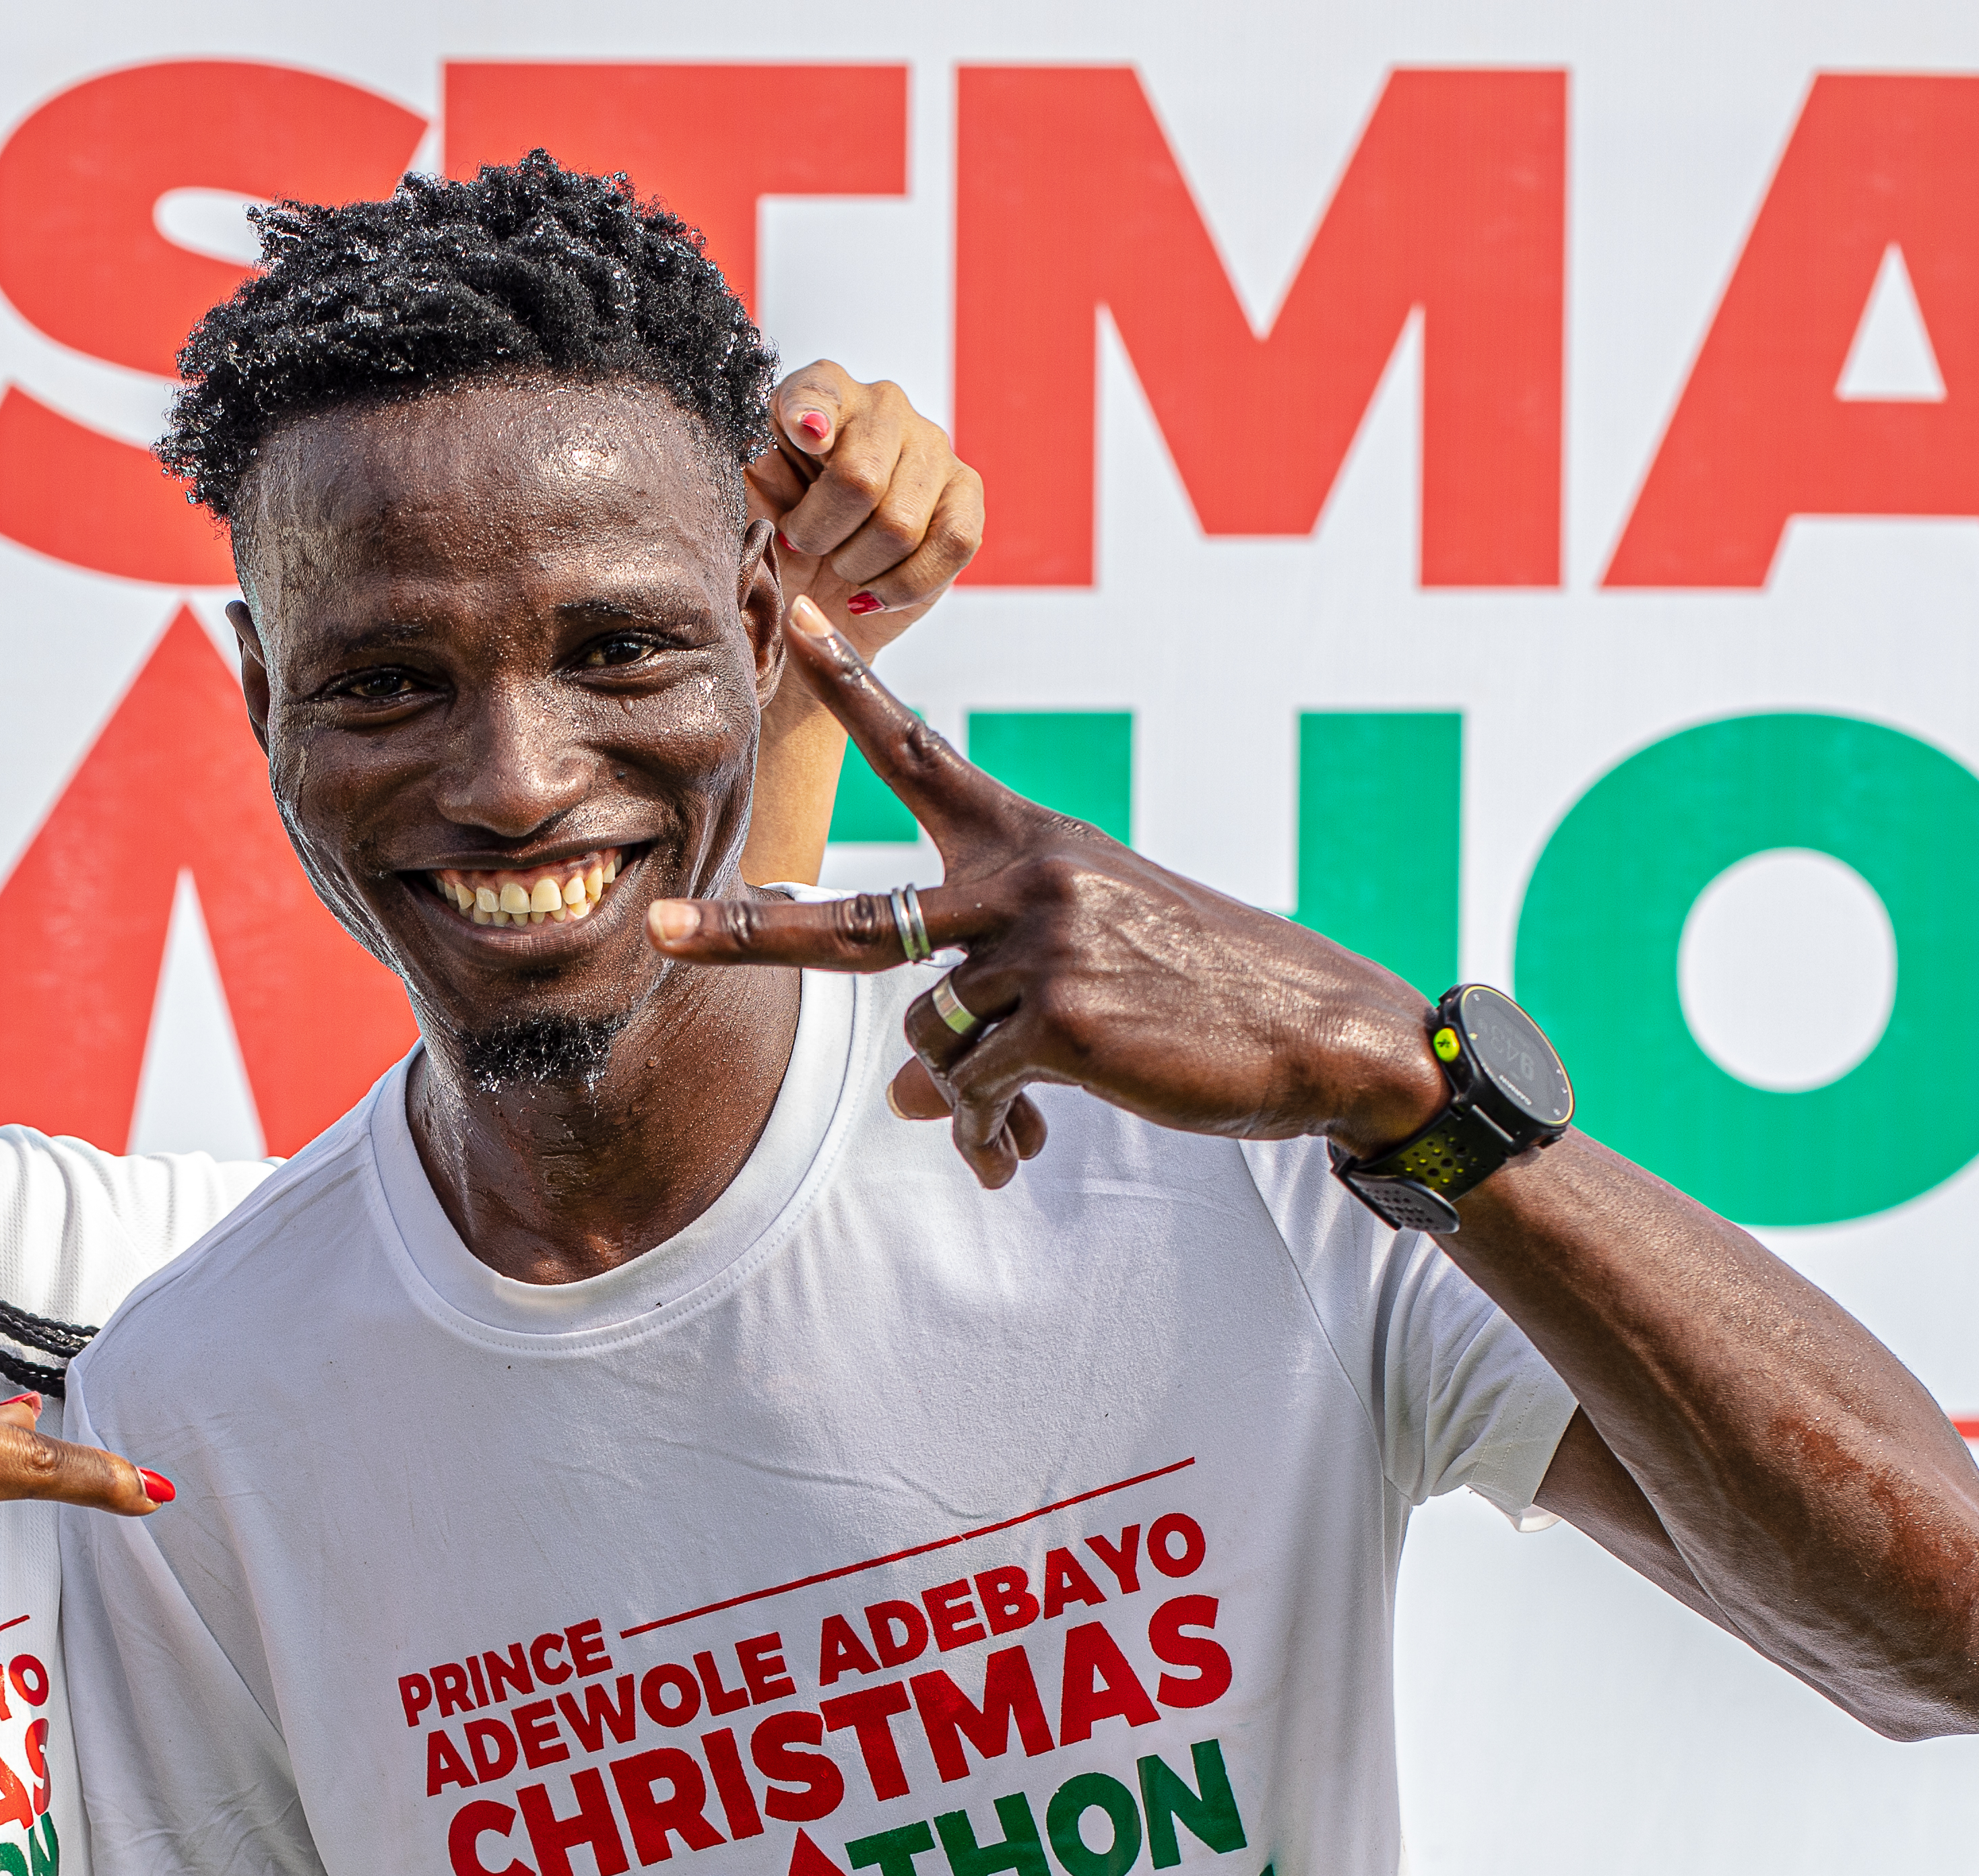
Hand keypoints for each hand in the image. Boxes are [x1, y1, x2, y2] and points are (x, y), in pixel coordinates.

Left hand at [660, 599, 1448, 1189]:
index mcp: (1031, 841)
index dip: (856, 691)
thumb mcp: (1084, 966)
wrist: (1317, 1030)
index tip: (804, 621)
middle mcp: (1026, 878)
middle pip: (851, 920)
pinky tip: (1021, 1150)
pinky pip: (968, 1089)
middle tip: (661, 929)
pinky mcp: (1059, 1020)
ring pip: (923, 1038)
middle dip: (748, 933)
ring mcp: (1040, 946)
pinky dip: (986, 1128)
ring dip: (958, 1093)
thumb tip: (902, 1092)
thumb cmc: (1198, 993)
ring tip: (1006, 1124)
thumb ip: (980, 1007)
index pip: (924, 755)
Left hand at [746, 362, 982, 651]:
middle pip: (860, 477)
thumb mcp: (742, 496)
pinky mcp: (966, 498)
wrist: (810, 590)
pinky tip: (872, 591)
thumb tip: (791, 441)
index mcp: (821, 393)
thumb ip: (749, 463)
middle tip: (801, 546)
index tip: (806, 437)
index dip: (810, 414)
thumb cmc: (772, 535)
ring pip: (900, 524)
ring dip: (857, 565)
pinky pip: (953, 545)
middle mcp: (884, 407)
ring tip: (839, 564)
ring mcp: (932, 448)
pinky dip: (903, 585)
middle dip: (819, 534)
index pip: (818, 391)